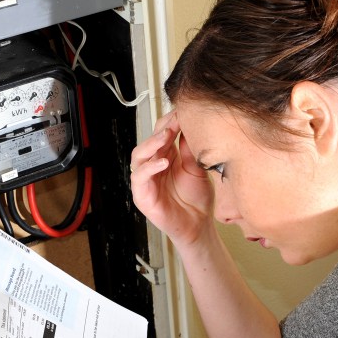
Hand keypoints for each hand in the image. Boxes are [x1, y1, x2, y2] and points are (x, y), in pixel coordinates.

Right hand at [130, 111, 215, 246]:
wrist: (198, 226)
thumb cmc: (197, 200)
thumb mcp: (196, 169)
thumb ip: (189, 150)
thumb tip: (189, 125)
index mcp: (166, 156)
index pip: (162, 133)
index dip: (171, 122)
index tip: (184, 112)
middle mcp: (153, 165)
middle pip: (150, 140)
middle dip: (162, 129)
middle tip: (175, 121)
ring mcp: (145, 180)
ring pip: (139, 155)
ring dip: (152, 143)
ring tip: (167, 136)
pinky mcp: (142, 195)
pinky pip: (139, 177)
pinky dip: (149, 167)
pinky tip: (163, 162)